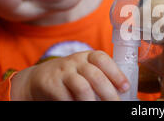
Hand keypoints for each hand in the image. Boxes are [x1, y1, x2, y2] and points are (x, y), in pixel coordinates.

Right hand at [10, 51, 129, 100]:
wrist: (38, 78)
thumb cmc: (71, 77)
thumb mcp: (85, 71)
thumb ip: (101, 78)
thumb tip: (122, 94)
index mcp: (88, 56)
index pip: (103, 60)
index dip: (116, 73)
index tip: (125, 87)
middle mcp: (76, 61)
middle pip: (96, 76)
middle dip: (109, 93)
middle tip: (116, 104)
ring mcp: (63, 72)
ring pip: (82, 87)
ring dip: (92, 101)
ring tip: (97, 108)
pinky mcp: (51, 84)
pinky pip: (66, 97)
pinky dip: (75, 104)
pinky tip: (78, 106)